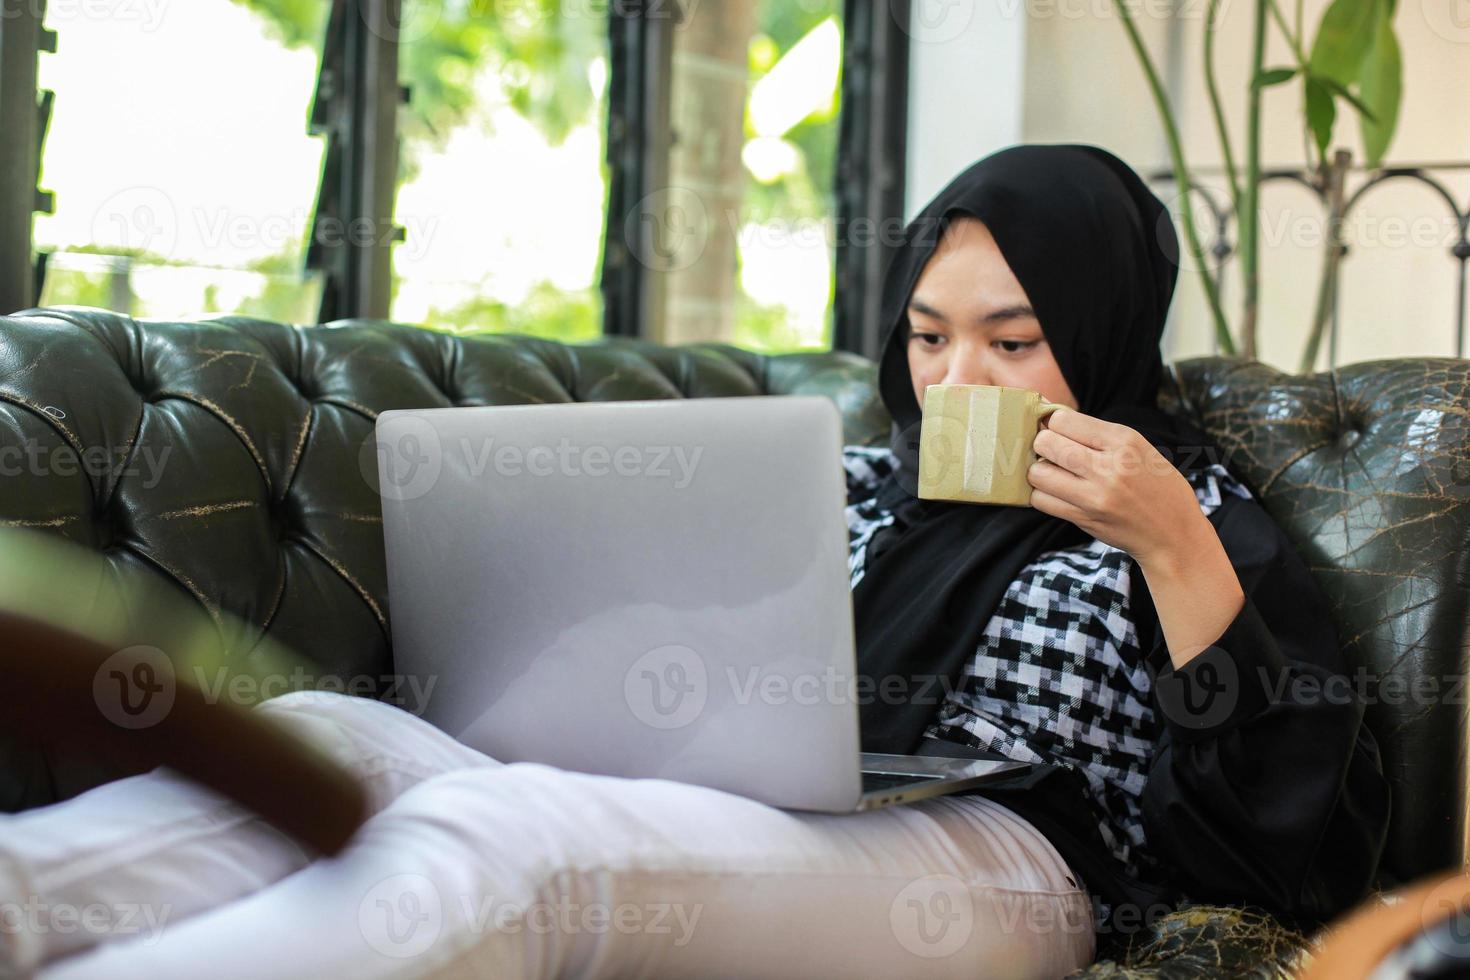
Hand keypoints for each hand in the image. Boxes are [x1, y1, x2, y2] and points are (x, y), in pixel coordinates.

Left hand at [1026, 408, 1208, 567]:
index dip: (1053, 424)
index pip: (1063, 420)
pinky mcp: (1084, 519)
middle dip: (1042, 445)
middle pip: (1046, 443)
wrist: (1173, 534)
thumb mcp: (1140, 448)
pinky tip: (1055, 493)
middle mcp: (1109, 466)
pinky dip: (1042, 494)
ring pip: (1037, 473)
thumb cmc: (1157, 486)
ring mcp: (1095, 495)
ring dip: (1039, 471)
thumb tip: (1051, 419)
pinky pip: (1041, 500)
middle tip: (1051, 452)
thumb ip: (1099, 435)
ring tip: (1053, 473)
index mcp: (1124, 440)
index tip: (1057, 432)